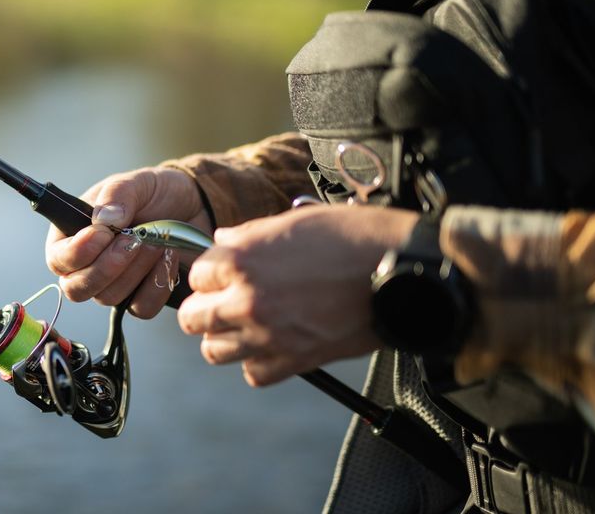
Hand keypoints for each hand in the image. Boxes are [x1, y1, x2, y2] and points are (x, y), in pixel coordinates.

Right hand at [45, 166, 208, 318]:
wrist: (192, 207)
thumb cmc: (155, 193)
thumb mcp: (136, 183)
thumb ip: (117, 195)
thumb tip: (105, 221)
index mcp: (72, 236)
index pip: (58, 260)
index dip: (76, 253)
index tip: (103, 234)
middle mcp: (87, 266)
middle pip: (76, 289)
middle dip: (106, 267)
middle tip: (134, 240)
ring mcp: (113, 285)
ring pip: (109, 297)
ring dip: (136, 270)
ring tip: (157, 241)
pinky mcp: (140, 297)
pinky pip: (141, 308)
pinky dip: (156, 285)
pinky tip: (167, 258)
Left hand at [177, 205, 418, 385]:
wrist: (402, 272)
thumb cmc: (354, 238)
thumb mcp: (295, 220)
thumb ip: (250, 235)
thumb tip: (222, 241)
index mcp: (242, 260)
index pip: (196, 274)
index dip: (210, 273)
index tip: (222, 274)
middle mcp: (247, 300)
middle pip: (193, 318)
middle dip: (203, 308)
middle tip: (220, 302)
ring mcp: (268, 335)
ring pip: (214, 351)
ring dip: (223, 338)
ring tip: (241, 326)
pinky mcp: (294, 361)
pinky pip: (253, 374)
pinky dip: (258, 362)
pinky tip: (271, 344)